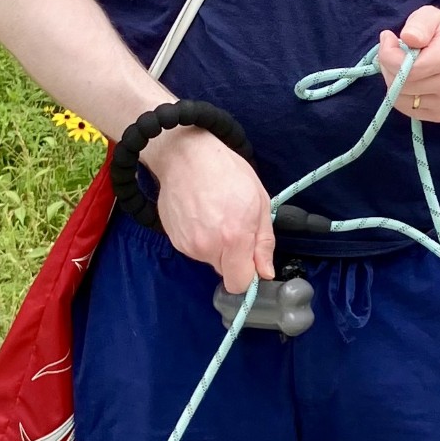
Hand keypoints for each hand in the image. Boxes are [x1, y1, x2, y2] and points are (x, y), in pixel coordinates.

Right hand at [139, 127, 273, 292]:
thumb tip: (265, 272)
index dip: (248, 275)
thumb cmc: (226, 172)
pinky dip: (200, 238)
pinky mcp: (174, 239)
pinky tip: (202, 215)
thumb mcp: (259, 202)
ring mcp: (187, 244)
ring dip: (216, 246)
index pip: (240, 284)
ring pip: (209, 259)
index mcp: (233, 238)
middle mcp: (207, 247)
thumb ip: (263, 243)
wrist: (186, 156)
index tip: (251, 260)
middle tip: (235, 226)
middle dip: (233, 257)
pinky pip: (194, 249)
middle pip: (225, 271)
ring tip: (216, 216)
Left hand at [375, 3, 439, 121]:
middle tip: (393, 52)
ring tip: (403, 66)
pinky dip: (402, 95)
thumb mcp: (433, 16)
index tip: (388, 39)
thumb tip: (408, 38)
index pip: (408, 68)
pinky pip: (408, 109)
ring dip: (394, 82)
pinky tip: (410, 81)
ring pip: (401, 99)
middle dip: (389, 67)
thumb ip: (419, 24)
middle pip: (402, 85)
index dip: (388, 54)